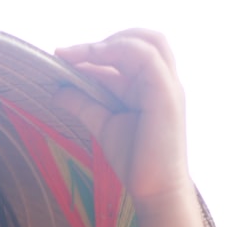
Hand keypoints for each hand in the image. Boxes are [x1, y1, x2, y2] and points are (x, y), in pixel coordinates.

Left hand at [53, 29, 189, 203]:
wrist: (154, 189)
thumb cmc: (136, 159)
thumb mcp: (102, 124)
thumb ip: (83, 104)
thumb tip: (57, 90)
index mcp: (151, 85)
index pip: (128, 53)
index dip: (95, 51)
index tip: (61, 56)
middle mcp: (162, 80)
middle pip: (145, 38)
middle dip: (106, 39)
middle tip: (70, 53)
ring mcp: (168, 84)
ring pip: (147, 42)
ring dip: (106, 43)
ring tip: (73, 54)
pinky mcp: (167, 93)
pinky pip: (147, 58)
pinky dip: (116, 52)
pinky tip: (88, 60)